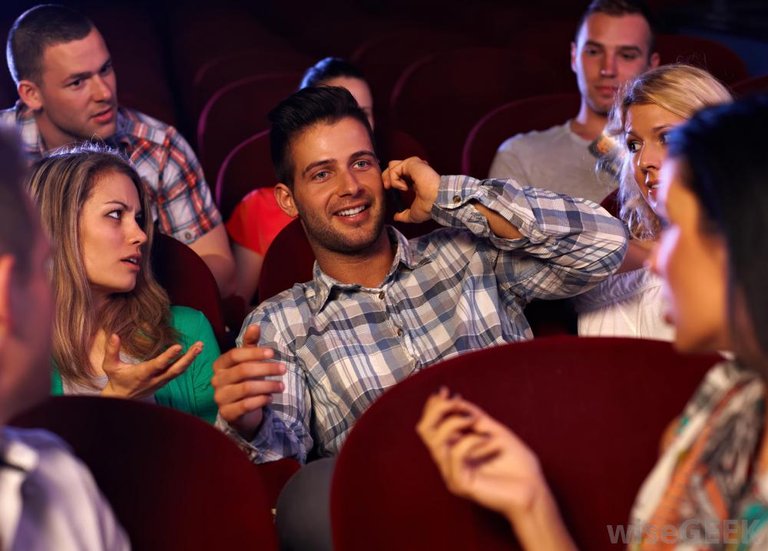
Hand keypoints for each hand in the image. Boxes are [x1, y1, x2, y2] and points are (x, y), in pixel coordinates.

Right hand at [101, 334, 200, 398]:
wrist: (121, 398)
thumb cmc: (116, 379)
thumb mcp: (110, 366)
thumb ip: (111, 351)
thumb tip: (114, 335)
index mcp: (143, 374)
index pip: (158, 365)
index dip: (168, 356)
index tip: (179, 346)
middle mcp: (155, 379)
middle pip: (175, 370)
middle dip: (189, 358)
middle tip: (199, 346)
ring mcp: (161, 381)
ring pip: (179, 371)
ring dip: (190, 359)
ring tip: (200, 346)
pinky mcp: (164, 382)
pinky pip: (178, 372)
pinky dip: (186, 363)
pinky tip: (193, 353)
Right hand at [211, 324, 284, 439]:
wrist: (240, 411)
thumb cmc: (245, 380)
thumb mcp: (248, 361)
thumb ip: (250, 344)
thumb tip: (255, 326)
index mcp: (219, 365)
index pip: (235, 355)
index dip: (254, 353)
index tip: (273, 353)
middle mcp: (216, 381)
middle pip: (243, 370)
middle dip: (266, 369)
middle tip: (283, 369)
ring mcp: (220, 398)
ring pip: (246, 388)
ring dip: (268, 386)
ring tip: (282, 386)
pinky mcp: (227, 413)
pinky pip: (246, 405)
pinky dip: (261, 400)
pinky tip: (271, 398)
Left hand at [382, 157, 439, 222]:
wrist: (436, 201)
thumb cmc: (429, 207)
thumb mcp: (413, 214)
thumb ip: (404, 215)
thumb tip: (396, 217)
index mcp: (415, 180)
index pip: (399, 175)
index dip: (391, 181)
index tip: (389, 190)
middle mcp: (415, 171)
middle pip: (393, 166)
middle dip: (386, 176)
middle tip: (387, 188)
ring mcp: (414, 166)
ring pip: (392, 165)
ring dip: (391, 178)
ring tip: (398, 188)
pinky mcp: (411, 163)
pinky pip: (394, 170)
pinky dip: (395, 180)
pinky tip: (405, 188)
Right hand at [416, 388, 548, 521]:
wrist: (534, 492)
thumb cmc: (518, 466)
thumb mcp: (495, 432)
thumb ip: (475, 418)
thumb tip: (457, 400)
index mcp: (454, 450)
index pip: (431, 425)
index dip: (434, 405)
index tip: (446, 391)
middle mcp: (449, 461)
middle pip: (424, 430)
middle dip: (437, 409)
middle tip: (456, 402)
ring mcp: (452, 473)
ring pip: (435, 440)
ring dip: (454, 422)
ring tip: (475, 420)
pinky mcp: (460, 483)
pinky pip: (455, 454)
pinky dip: (471, 441)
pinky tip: (489, 441)